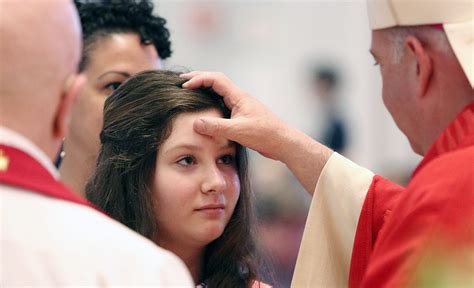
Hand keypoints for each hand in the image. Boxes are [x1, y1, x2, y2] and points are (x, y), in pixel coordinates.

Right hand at [181, 71, 332, 193]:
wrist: (283, 142)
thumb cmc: (264, 134)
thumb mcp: (238, 131)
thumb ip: (216, 127)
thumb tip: (195, 123)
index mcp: (238, 96)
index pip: (215, 79)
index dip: (198, 79)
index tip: (184, 86)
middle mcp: (239, 98)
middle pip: (216, 82)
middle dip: (199, 79)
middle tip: (182, 82)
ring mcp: (241, 107)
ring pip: (220, 93)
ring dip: (205, 90)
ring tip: (190, 92)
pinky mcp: (242, 117)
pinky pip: (223, 104)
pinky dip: (211, 103)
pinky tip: (206, 112)